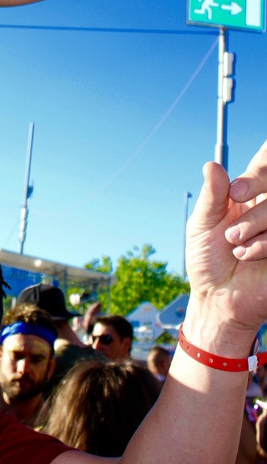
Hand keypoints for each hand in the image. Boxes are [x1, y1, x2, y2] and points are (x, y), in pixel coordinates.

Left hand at [185, 139, 266, 334]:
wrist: (217, 298)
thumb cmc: (207, 260)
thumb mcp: (203, 224)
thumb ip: (213, 195)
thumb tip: (211, 165)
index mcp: (249, 197)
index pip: (262, 171)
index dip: (257, 176)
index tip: (236, 193)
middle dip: (252, 213)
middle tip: (230, 233)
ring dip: (254, 228)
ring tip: (235, 247)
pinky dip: (264, 245)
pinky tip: (247, 255)